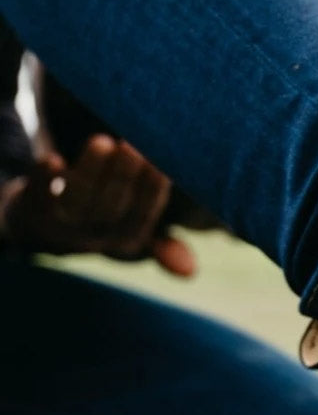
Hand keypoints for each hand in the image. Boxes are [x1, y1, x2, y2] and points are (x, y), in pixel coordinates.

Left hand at [0, 136, 195, 276]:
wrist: (41, 228)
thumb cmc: (100, 221)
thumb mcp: (135, 234)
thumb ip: (165, 246)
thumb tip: (190, 272)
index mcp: (125, 242)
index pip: (142, 216)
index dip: (151, 190)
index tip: (160, 161)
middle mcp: (93, 239)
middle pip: (110, 208)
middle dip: (123, 177)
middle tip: (133, 146)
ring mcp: (59, 227)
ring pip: (77, 201)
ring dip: (89, 172)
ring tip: (102, 142)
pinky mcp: (30, 211)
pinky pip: (37, 196)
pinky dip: (44, 179)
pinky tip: (53, 161)